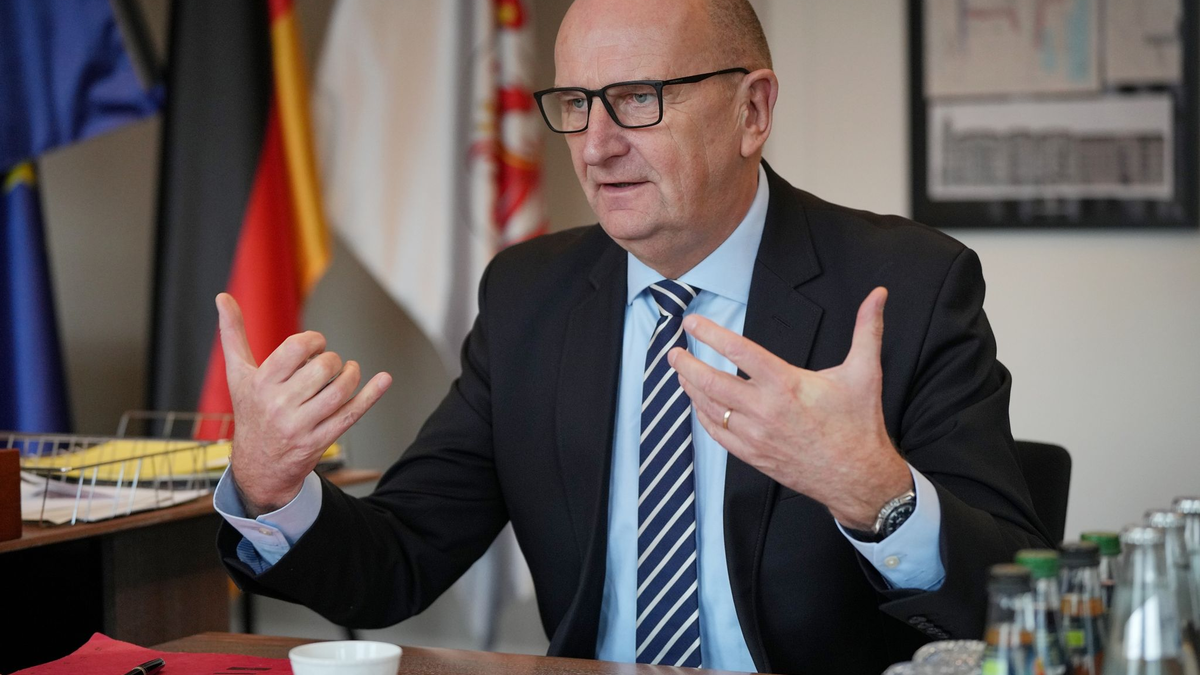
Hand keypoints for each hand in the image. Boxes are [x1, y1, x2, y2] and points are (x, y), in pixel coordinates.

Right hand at [216, 293, 391, 516]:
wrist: (258, 466)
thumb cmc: (251, 411)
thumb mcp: (238, 375)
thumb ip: (233, 335)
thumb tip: (222, 296)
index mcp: (260, 383)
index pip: (297, 348)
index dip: (314, 340)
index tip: (316, 345)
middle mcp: (279, 405)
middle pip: (323, 367)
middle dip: (332, 360)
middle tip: (328, 365)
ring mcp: (300, 426)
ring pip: (340, 390)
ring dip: (351, 375)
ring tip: (348, 372)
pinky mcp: (319, 441)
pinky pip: (351, 414)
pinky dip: (371, 395)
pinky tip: (384, 380)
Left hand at [668, 287, 910, 529]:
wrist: (858, 477)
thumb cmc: (859, 424)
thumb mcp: (865, 371)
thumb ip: (867, 329)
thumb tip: (879, 294)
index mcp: (786, 384)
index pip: (738, 352)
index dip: (711, 334)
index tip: (692, 323)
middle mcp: (765, 410)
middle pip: (712, 382)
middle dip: (687, 364)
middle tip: (673, 351)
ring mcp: (756, 435)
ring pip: (710, 409)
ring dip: (691, 389)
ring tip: (680, 372)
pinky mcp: (753, 456)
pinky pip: (717, 434)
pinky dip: (703, 417)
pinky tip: (698, 404)